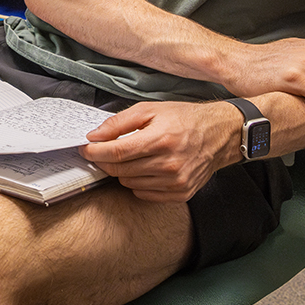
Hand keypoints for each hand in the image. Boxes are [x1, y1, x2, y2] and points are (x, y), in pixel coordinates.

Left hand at [80, 101, 234, 201]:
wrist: (219, 134)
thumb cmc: (185, 119)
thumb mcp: (150, 109)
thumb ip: (119, 122)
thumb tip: (95, 135)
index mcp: (161, 139)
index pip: (117, 152)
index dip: (95, 152)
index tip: (85, 149)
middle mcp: (169, 164)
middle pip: (120, 170)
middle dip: (105, 160)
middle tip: (103, 150)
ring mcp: (176, 182)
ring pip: (129, 183)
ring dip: (122, 171)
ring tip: (132, 156)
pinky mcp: (180, 193)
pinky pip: (144, 194)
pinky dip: (138, 182)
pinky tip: (145, 168)